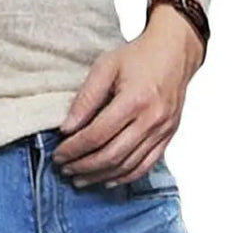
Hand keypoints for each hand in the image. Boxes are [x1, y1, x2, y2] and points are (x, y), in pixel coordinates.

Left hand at [51, 10, 202, 187]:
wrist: (174, 53)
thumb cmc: (137, 57)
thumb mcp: (105, 67)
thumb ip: (86, 98)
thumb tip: (67, 128)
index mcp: (134, 100)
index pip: (98, 134)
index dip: (75, 148)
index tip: (58, 153)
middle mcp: (151, 120)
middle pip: (112, 155)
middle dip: (84, 165)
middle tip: (64, 167)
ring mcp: (162, 131)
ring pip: (128, 165)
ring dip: (101, 175)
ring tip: (79, 178)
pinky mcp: (168, 137)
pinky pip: (146, 165)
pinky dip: (125, 177)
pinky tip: (108, 179)